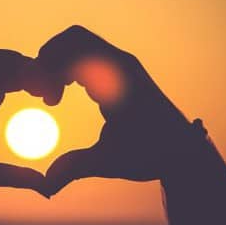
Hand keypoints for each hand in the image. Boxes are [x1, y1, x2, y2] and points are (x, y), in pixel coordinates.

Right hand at [37, 25, 192, 195]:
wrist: (182, 149)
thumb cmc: (150, 155)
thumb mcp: (109, 162)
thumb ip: (75, 168)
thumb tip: (44, 187)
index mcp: (118, 80)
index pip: (73, 52)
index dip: (50, 72)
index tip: (50, 103)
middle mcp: (120, 63)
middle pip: (73, 38)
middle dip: (50, 59)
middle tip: (43, 93)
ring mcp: (121, 63)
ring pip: (79, 42)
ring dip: (59, 61)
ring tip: (53, 97)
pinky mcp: (119, 69)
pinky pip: (87, 52)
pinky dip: (69, 65)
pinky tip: (64, 94)